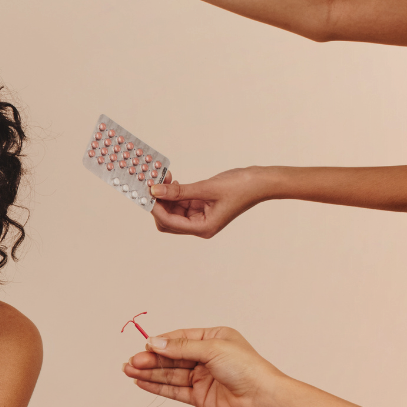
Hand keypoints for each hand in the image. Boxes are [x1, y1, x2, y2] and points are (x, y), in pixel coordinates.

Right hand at [122, 327, 288, 406]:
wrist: (263, 399)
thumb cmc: (246, 368)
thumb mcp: (212, 349)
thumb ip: (181, 348)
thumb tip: (154, 343)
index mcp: (213, 339)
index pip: (179, 338)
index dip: (161, 343)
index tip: (145, 346)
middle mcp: (206, 357)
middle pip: (172, 357)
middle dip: (151, 359)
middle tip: (131, 362)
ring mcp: (202, 377)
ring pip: (170, 373)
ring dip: (149, 372)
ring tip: (128, 370)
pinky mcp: (199, 396)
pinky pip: (174, 389)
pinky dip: (157, 385)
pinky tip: (141, 382)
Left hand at [150, 167, 267, 237]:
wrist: (261, 181)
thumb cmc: (241, 186)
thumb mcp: (207, 188)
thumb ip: (179, 191)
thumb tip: (155, 190)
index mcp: (203, 228)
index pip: (169, 222)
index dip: (155, 208)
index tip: (145, 192)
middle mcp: (200, 225)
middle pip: (167, 220)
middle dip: (158, 203)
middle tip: (151, 184)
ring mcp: (200, 216)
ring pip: (173, 210)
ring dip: (166, 195)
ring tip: (162, 178)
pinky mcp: (201, 206)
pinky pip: (181, 202)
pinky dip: (174, 192)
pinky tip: (172, 180)